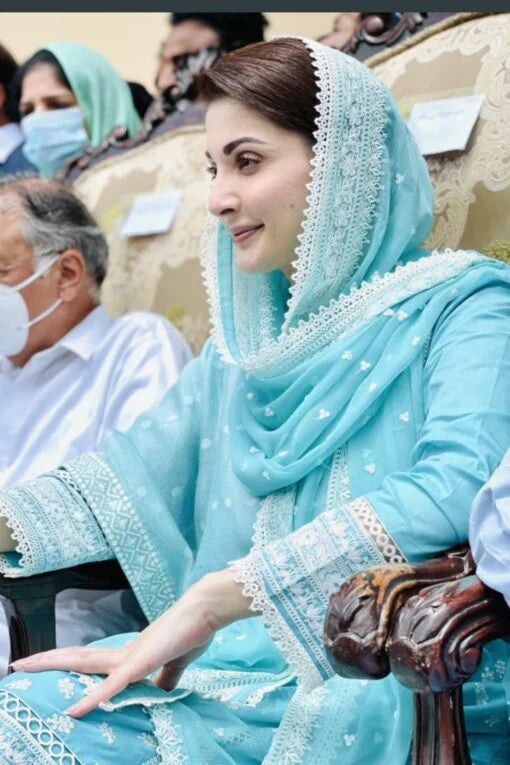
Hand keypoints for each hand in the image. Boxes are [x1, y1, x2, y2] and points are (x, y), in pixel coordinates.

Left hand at [10, 567, 253, 717]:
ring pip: (82, 662)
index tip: (44, 663)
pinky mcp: (140, 664)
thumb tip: (161, 690)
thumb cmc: (193, 630)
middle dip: (46, 661)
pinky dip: (92, 699)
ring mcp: (129, 657)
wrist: (205, 609)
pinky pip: (111, 686)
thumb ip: (166, 676)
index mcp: (130, 655)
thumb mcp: (177, 661)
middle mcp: (122, 653)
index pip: (90, 659)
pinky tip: (75, 712)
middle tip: (17, 665)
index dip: (66, 661)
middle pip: (76, 657)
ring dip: (52, 665)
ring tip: (24, 667)